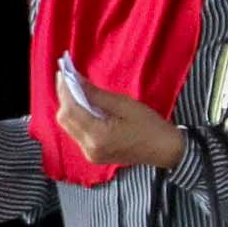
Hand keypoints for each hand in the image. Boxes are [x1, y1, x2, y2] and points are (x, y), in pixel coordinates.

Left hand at [57, 81, 183, 171]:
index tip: (63, 72)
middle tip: (66, 77)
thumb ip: (96, 94)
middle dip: (64, 97)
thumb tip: (75, 79)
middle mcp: (90, 148)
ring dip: (69, 107)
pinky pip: (77, 132)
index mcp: (99, 136)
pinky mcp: (93, 154)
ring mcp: (90, 154)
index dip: (64, 90)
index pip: (70, 111)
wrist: (164, 150)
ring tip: (72, 88)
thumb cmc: (149, 125)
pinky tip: (81, 104)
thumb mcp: (124, 104)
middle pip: (65, 120)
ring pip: (69, 126)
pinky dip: (77, 117)